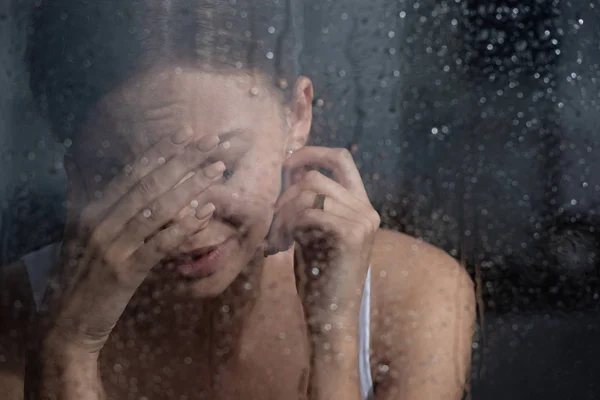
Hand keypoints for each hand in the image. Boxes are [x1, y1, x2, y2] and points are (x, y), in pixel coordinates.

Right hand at [42, 127, 227, 352]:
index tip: (187, 133)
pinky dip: (184, 226)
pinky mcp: (125, 271)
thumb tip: (73, 162)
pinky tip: (206, 212)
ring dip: (191, 186)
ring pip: (158, 208)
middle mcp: (99, 221)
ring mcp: (112, 246)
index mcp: (90, 209)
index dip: (161, 151)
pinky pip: (160, 243)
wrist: (66, 322)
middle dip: (183, 159)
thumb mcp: (75, 232)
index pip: (131, 172)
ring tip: (217, 170)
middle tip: (212, 142)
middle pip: (149, 183)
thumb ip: (80, 196)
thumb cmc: (78, 276)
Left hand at [267, 146, 379, 327]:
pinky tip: (279, 246)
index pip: (341, 158)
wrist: (332, 315)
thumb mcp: (314, 232)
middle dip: (285, 195)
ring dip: (282, 214)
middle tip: (273, 223)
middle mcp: (366, 210)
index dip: (311, 153)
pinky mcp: (350, 235)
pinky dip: (286, 226)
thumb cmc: (318, 276)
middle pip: (315, 176)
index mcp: (361, 205)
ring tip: (275, 239)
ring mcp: (362, 221)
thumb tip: (290, 173)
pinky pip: (307, 212)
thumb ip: (310, 204)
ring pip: (308, 193)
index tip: (285, 166)